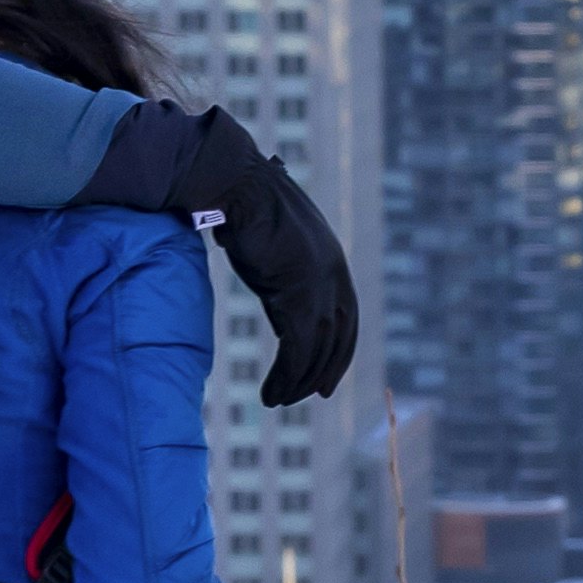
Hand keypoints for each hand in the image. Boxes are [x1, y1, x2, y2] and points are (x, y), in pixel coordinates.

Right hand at [183, 110, 364, 407]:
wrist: (235, 182)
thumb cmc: (246, 202)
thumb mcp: (276, 236)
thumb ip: (284, 259)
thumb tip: (270, 260)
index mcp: (332, 261)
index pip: (347, 318)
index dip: (339, 352)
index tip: (326, 379)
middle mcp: (333, 276)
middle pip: (337, 340)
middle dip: (323, 372)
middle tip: (309, 396)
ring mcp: (317, 287)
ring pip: (316, 352)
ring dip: (296, 382)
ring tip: (276, 400)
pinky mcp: (296, 296)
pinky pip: (296, 352)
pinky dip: (284, 378)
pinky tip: (269, 394)